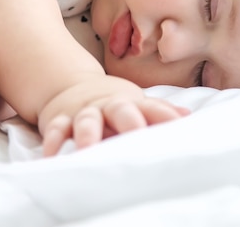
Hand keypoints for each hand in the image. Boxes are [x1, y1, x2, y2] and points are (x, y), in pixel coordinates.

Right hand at [39, 75, 189, 156]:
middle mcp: (107, 105)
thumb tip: (187, 116)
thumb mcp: (135, 103)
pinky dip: (53, 141)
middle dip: (129, 122)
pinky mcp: (60, 119)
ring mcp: (84, 112)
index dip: (164, 115)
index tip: (178, 125)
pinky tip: (52, 156)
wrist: (69, 84)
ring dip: (88, 134)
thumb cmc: (111, 103)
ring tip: (88, 150)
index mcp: (129, 103)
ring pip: (86, 120)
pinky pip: (55, 129)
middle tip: (137, 135)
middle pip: (120, 110)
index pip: (151, 107)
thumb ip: (159, 112)